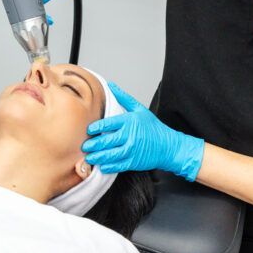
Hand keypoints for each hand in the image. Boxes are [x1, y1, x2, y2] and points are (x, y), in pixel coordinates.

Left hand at [81, 81, 204, 180]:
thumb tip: (110, 85)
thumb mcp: (139, 109)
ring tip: (89, 157)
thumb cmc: (153, 127)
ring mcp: (132, 149)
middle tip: (84, 146)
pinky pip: (118, 165)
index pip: (108, 124)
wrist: (168, 146)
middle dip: (93, 144)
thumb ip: (123, 98)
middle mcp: (129, 136)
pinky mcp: (134, 161)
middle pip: (106, 140)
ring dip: (98, 157)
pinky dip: (108, 166)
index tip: (89, 130)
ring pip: (110, 154)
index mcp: (129, 121)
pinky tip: (102, 166)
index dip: (96, 127)